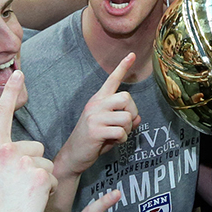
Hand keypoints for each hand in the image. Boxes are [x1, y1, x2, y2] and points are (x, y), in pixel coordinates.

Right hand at [0, 72, 57, 211]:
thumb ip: (2, 159)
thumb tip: (23, 155)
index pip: (2, 115)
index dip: (11, 93)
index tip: (19, 72)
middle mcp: (5, 150)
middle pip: (36, 147)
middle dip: (33, 167)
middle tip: (15, 191)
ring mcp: (23, 162)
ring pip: (46, 165)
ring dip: (41, 182)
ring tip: (21, 199)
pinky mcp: (40, 176)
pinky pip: (53, 179)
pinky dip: (47, 193)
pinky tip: (30, 204)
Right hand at [56, 53, 140, 177]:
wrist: (74, 155)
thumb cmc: (93, 141)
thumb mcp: (110, 128)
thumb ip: (124, 121)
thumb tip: (137, 118)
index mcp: (98, 100)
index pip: (112, 80)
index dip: (122, 67)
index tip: (132, 55)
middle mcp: (96, 104)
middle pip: (126, 98)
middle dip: (132, 113)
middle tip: (126, 124)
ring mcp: (94, 116)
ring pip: (126, 117)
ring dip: (127, 130)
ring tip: (117, 135)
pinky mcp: (94, 130)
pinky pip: (120, 132)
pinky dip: (121, 139)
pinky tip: (112, 141)